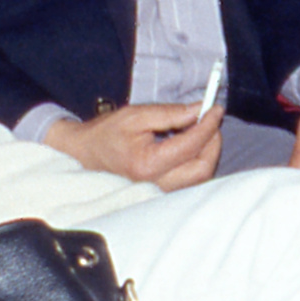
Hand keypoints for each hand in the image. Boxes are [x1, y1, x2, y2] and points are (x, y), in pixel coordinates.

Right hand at [44, 103, 223, 192]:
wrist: (85, 153)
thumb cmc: (107, 133)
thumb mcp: (136, 115)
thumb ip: (170, 113)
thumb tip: (199, 110)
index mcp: (146, 165)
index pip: (190, 146)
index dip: (208, 125)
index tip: (214, 108)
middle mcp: (155, 185)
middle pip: (202, 168)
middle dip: (213, 141)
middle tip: (209, 119)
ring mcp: (160, 192)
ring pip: (200, 176)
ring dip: (206, 150)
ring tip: (197, 127)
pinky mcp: (163, 192)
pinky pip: (191, 178)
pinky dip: (197, 158)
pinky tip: (189, 140)